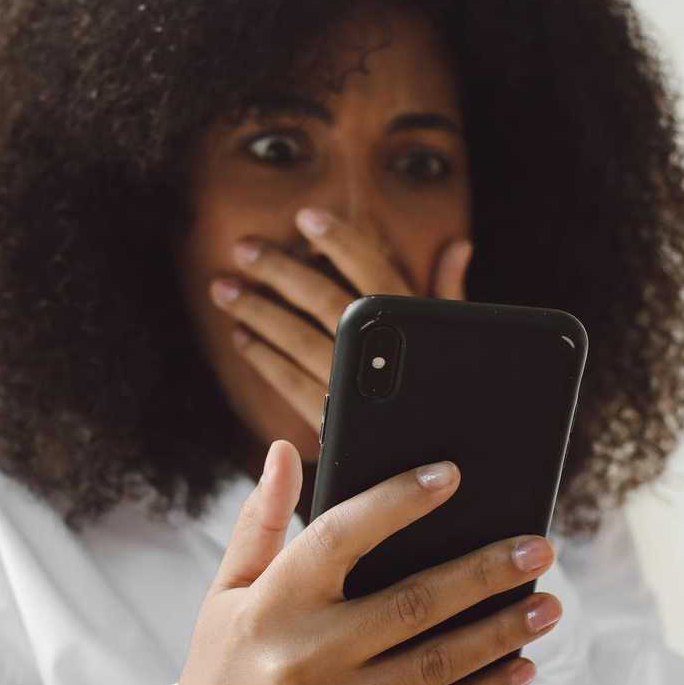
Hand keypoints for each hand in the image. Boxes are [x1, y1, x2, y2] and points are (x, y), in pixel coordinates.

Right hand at [167, 442, 559, 684]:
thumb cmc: (221, 665)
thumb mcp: (228, 589)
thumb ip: (262, 519)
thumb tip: (281, 449)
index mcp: (273, 602)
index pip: (341, 535)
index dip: (398, 501)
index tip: (451, 476)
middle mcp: (304, 654)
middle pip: (412, 602)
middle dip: (485, 573)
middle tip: (539, 548)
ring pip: (437, 663)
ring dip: (501, 631)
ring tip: (549, 605)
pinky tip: (522, 664)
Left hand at [209, 209, 472, 434]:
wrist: (434, 466)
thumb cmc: (449, 393)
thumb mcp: (456, 338)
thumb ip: (449, 293)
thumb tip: (458, 246)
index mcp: (411, 327)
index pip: (373, 271)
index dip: (340, 241)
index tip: (306, 218)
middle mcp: (377, 354)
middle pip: (323, 301)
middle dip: (280, 271)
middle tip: (244, 248)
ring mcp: (349, 388)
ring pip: (296, 339)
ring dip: (258, 311)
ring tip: (225, 288)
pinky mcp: (329, 421)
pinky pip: (288, 383)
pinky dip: (263, 359)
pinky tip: (243, 338)